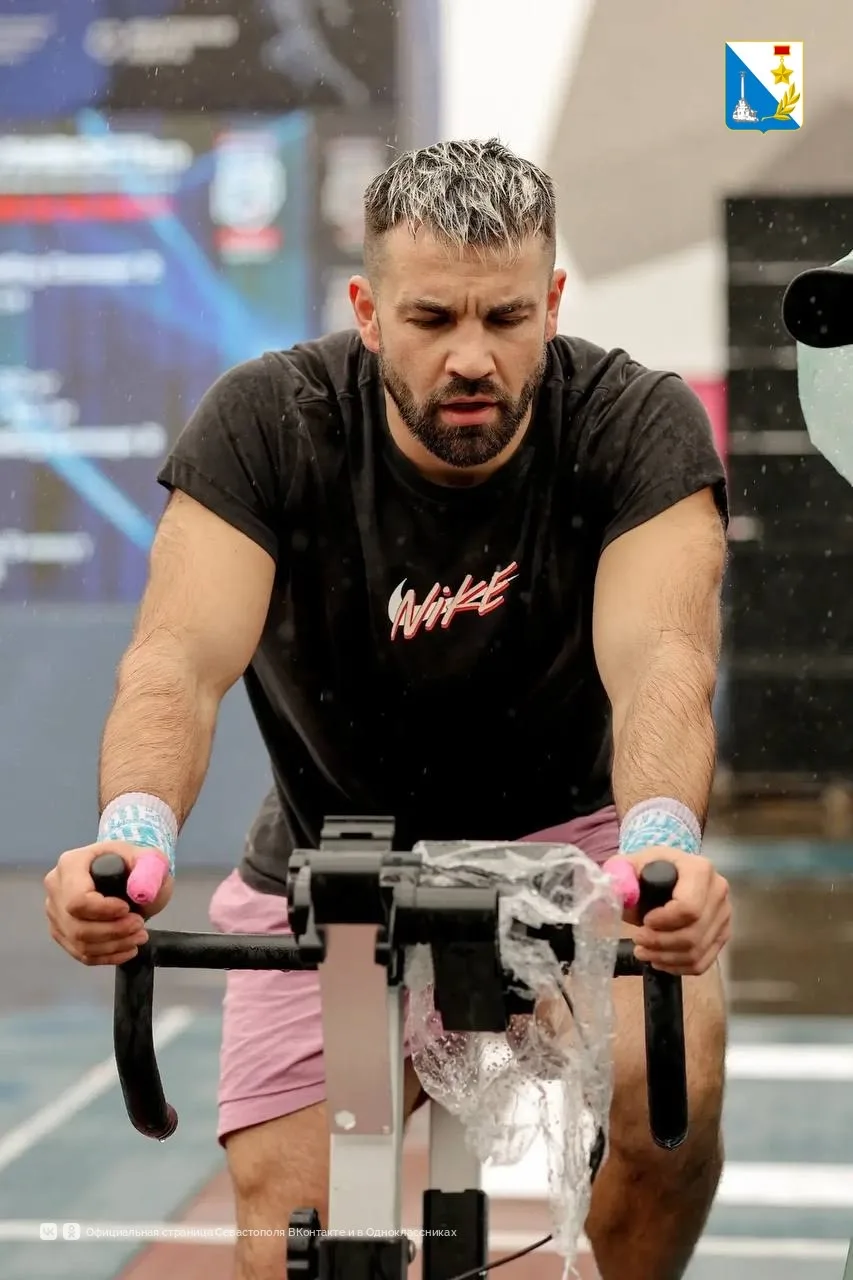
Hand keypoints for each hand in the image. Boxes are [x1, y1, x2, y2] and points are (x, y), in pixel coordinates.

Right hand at [45, 841, 172, 965]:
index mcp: (71, 864)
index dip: (103, 911)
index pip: (77, 899)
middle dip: (113, 931)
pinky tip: (128, 948)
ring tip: (140, 936)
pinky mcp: (63, 932)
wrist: (130, 874)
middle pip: (77, 926)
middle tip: (140, 925)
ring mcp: (56, 913)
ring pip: (79, 943)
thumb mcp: (150, 860)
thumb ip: (148, 871)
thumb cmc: (136, 864)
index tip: (128, 909)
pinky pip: (81, 953)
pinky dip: (107, 956)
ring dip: (114, 945)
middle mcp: (56, 888)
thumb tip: (139, 892)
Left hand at [621, 847, 730, 975]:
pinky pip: (703, 962)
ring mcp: (723, 915)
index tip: (645, 921)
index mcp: (700, 869)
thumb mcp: (629, 865)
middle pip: (693, 933)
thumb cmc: (647, 870)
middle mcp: (718, 891)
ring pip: (697, 951)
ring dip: (666, 958)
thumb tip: (622, 894)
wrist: (665, 874)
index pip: (689, 907)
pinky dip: (678, 967)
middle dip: (660, 943)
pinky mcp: (721, 934)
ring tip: (643, 951)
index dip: (665, 921)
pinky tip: (660, 960)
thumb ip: (620, 875)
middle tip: (638, 940)